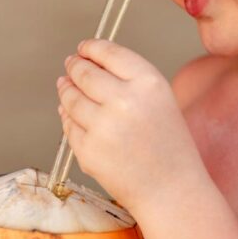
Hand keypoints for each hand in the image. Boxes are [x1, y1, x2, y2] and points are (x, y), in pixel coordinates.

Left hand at [57, 39, 205, 212]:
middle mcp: (124, 101)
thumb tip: (86, 62)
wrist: (172, 190)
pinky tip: (71, 114)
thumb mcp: (160, 99)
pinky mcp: (87, 150)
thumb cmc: (169, 145)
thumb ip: (128, 79)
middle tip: (71, 65)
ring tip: (65, 86)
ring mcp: (103, 127)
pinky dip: (68, 117)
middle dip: (74, 66)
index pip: (108, 52)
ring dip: (66, 89)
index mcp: (148, 83)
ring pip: (70, 98)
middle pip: (84, 72)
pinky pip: (69, 125)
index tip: (83, 48)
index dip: (91, 47)